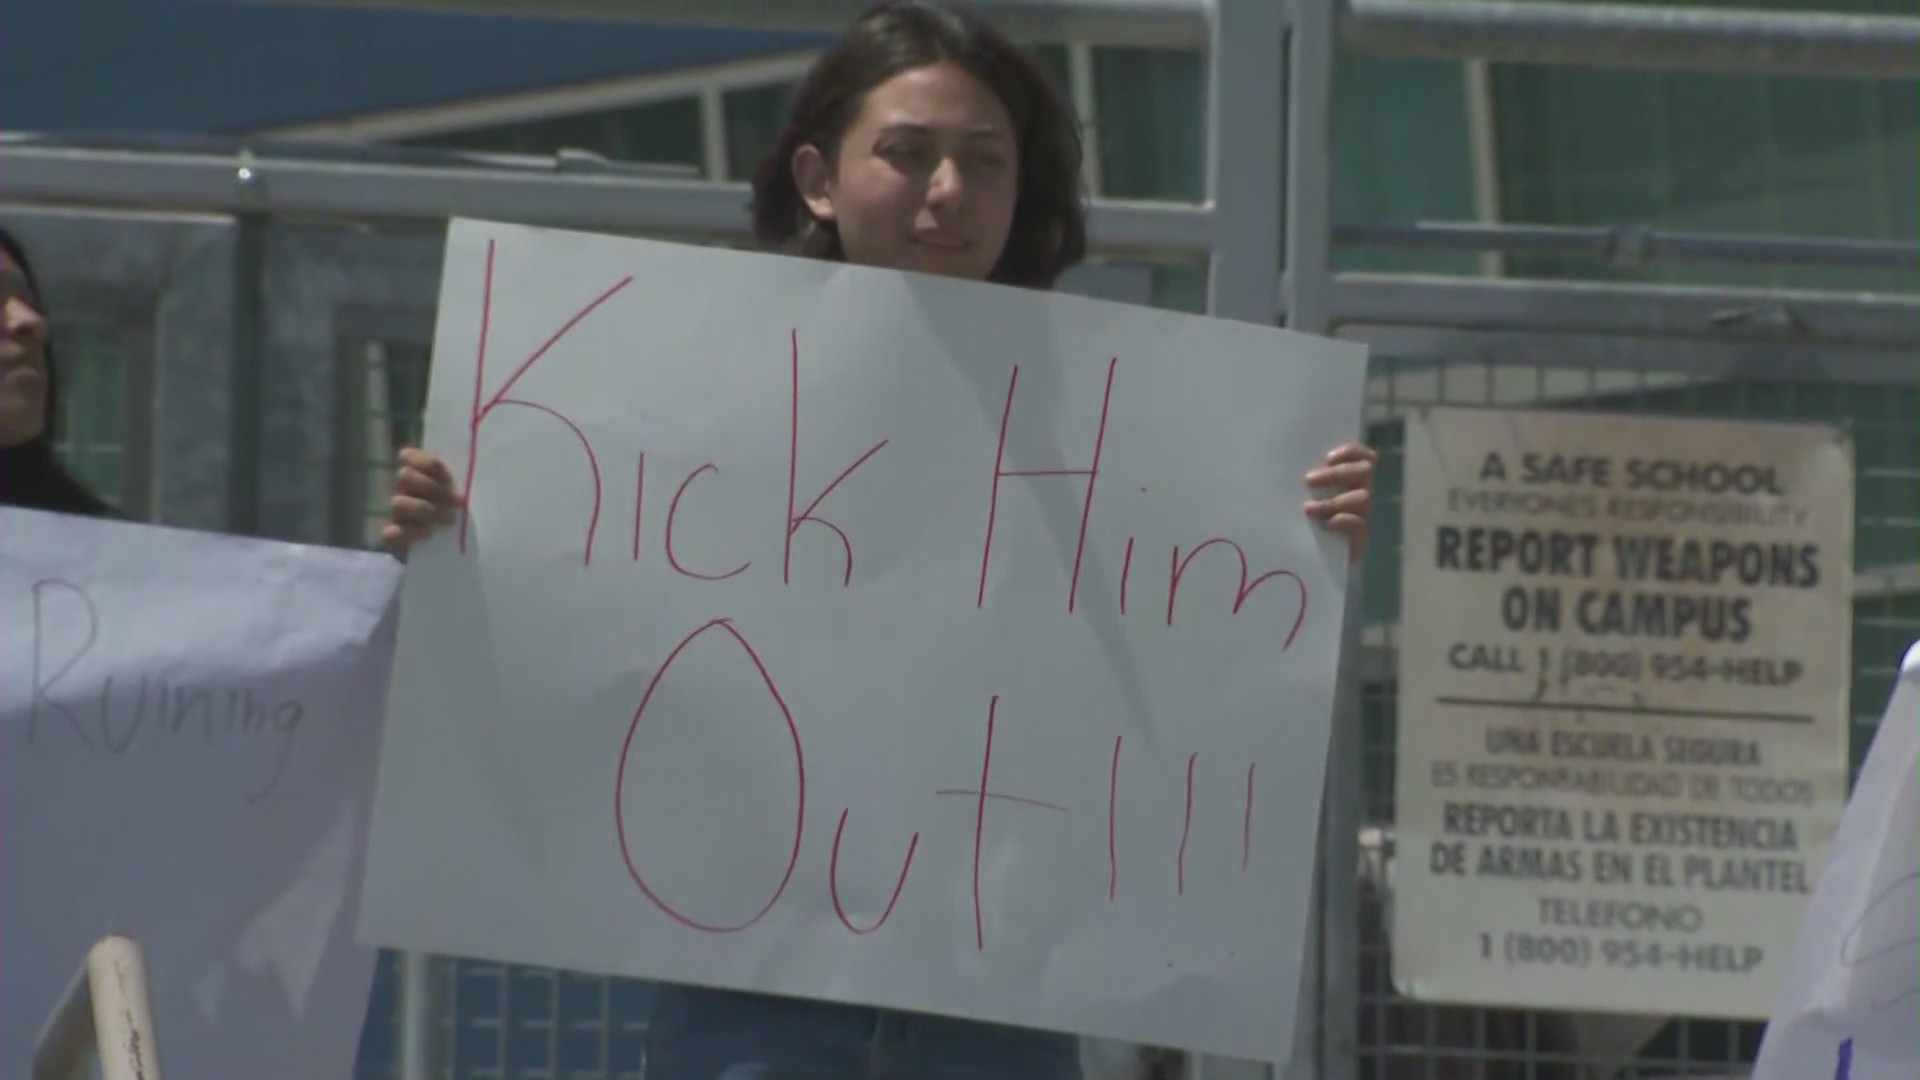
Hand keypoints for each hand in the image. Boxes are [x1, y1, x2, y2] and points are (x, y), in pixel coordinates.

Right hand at [381, 446, 463, 559]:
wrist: (454, 551)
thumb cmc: (462, 513)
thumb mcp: (463, 494)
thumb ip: (459, 481)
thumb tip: (467, 482)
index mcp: (419, 474)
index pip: (408, 456)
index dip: (428, 464)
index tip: (449, 478)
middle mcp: (404, 490)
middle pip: (405, 476)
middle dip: (433, 488)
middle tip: (456, 502)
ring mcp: (397, 514)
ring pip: (398, 503)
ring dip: (424, 510)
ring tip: (448, 521)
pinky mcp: (394, 537)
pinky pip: (391, 532)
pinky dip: (409, 533)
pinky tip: (427, 535)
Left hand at [1304, 441, 1376, 563]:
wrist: (1307, 557)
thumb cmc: (1300, 519)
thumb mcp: (1300, 496)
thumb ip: (1304, 480)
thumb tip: (1286, 462)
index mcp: (1350, 477)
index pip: (1364, 455)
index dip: (1351, 452)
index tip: (1328, 457)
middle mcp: (1361, 491)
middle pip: (1365, 471)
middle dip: (1337, 474)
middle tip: (1308, 480)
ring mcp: (1363, 514)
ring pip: (1363, 497)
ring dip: (1334, 500)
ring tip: (1309, 508)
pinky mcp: (1361, 537)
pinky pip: (1360, 524)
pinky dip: (1344, 520)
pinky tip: (1328, 523)